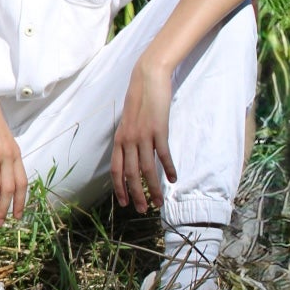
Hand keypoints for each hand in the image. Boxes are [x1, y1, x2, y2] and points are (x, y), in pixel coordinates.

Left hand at [112, 57, 176, 213]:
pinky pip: (163, 154)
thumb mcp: (128, 122)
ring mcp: (143, 135)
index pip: (116, 170)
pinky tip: (174, 179)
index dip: (119, 188)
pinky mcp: (158, 129)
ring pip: (147, 169)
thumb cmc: (139, 100)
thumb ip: (128, 139)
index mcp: (119, 140)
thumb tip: (132, 156)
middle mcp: (128, 140)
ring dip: (152, 188)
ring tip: (159, 202)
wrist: (147, 79)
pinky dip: (168, 168)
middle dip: (135, 195)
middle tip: (142, 210)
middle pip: (130, 174)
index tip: (124, 203)